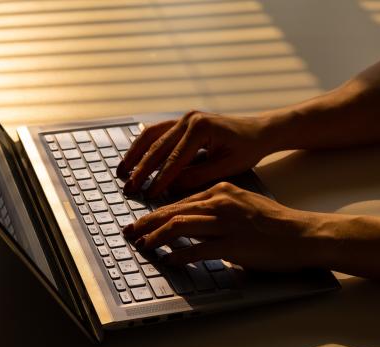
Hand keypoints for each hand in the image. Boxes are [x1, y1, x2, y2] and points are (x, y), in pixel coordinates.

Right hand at [117, 110, 273, 197]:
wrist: (259, 131)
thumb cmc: (247, 149)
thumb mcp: (225, 167)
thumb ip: (197, 177)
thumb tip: (170, 188)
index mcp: (200, 128)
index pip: (174, 159)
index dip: (160, 179)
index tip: (149, 195)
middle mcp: (188, 119)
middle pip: (158, 147)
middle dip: (142, 170)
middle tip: (129, 187)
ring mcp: (184, 118)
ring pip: (151, 136)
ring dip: (135, 154)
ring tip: (121, 171)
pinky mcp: (182, 121)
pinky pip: (157, 132)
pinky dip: (143, 145)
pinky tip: (133, 158)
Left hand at [123, 182, 321, 271]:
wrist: (303, 234)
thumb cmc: (275, 223)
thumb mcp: (243, 205)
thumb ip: (217, 210)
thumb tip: (192, 222)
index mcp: (222, 190)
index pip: (180, 201)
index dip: (155, 213)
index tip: (141, 222)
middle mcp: (221, 203)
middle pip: (173, 211)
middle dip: (147, 223)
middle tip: (130, 232)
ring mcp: (226, 223)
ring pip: (180, 226)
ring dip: (156, 237)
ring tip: (142, 245)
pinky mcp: (233, 245)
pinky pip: (197, 249)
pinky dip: (179, 255)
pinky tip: (169, 260)